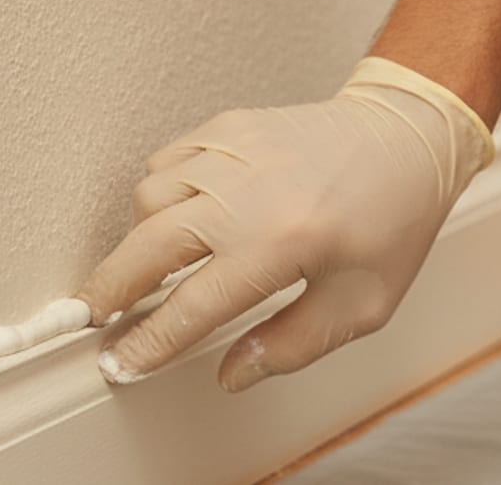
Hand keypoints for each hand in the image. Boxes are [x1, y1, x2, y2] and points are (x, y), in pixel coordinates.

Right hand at [75, 57, 492, 391]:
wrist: (409, 136)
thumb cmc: (394, 218)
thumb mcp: (361, 304)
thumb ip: (293, 345)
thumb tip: (233, 373)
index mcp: (280, 243)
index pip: (190, 308)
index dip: (148, 343)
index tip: (123, 363)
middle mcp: (246, 193)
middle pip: (146, 248)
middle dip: (109, 290)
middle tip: (92, 318)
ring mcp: (232, 152)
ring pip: (148, 199)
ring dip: (137, 239)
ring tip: (146, 271)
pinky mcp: (230, 127)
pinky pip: (167, 161)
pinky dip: (159, 193)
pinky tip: (176, 217)